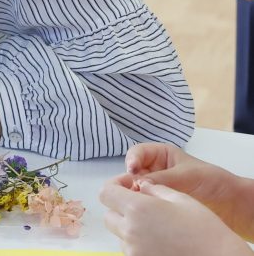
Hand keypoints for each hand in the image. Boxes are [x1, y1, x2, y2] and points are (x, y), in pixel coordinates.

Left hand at [100, 180, 249, 255]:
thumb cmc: (205, 230)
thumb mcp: (181, 198)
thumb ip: (155, 188)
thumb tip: (141, 185)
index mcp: (137, 209)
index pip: (106, 193)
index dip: (116, 185)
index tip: (130, 185)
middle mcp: (130, 231)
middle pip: (109, 215)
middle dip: (121, 207)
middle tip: (143, 205)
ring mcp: (134, 251)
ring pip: (119, 234)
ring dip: (129, 227)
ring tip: (156, 225)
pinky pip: (130, 250)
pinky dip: (138, 243)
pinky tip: (159, 240)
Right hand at [107, 143, 253, 238]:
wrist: (231, 204)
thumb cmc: (212, 182)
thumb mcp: (187, 175)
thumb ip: (162, 178)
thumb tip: (136, 183)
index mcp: (161, 155)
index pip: (138, 153)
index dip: (132, 160)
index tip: (132, 170)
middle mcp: (155, 170)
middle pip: (132, 171)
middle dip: (130, 179)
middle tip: (131, 189)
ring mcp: (156, 187)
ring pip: (135, 187)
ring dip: (135, 193)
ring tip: (138, 200)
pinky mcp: (158, 202)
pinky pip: (144, 201)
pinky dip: (142, 204)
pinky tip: (145, 208)